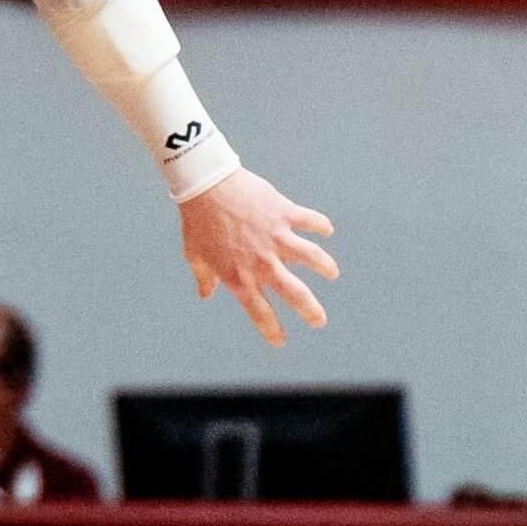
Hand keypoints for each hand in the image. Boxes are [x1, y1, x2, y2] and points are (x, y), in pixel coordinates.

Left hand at [179, 168, 338, 345]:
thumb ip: (204, 277)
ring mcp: (277, 238)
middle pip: (295, 295)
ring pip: (313, 258)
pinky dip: (321, 225)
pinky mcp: (285, 214)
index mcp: (239, 277)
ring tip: (331, 273)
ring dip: (325, 267)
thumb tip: (205, 294)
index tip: (280, 341)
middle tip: (319, 321)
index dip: (272, 331)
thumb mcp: (194, 254)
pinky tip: (326, 229)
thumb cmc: (197, 221)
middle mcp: (262, 263)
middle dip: (312, 312)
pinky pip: (311, 221)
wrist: (206, 184)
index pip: (260, 313)